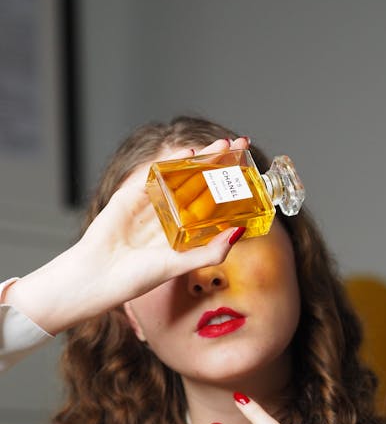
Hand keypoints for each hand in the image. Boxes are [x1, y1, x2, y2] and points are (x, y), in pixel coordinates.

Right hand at [78, 137, 249, 306]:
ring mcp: (152, 205)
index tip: (251, 178)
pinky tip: (188, 152)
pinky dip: (170, 161)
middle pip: (201, 186)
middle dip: (221, 166)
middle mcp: (171, 219)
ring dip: (201, 159)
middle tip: (241, 147)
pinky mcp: (132, 195)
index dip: (232, 192)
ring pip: (181, 176)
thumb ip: (209, 252)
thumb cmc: (135, 278)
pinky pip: (154, 173)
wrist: (97, 274)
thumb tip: (238, 231)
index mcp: (184, 236)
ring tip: (223, 145)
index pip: (213, 208)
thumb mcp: (179, 265)